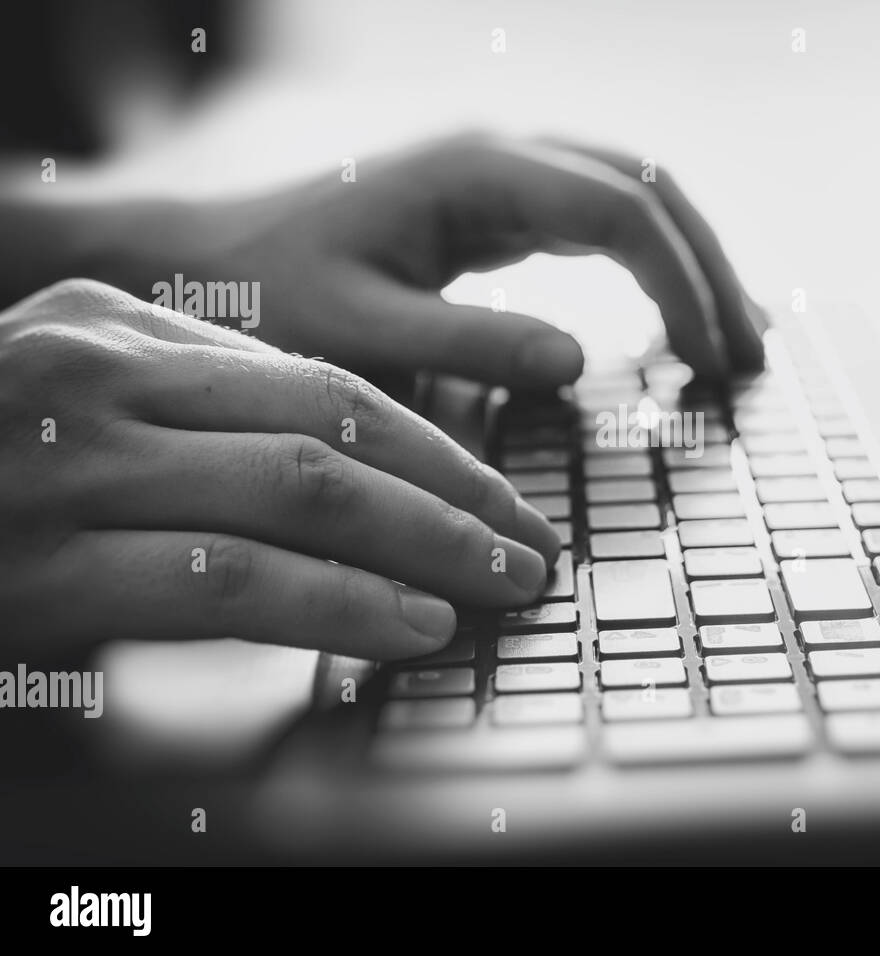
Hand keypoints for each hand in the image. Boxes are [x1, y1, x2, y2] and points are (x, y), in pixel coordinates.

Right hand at [0, 279, 560, 662]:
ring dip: (423, 549)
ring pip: (300, 497)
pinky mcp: (43, 568)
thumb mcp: (87, 417)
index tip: (504, 497)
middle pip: (334, 429)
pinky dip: (337, 607)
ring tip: (499, 586)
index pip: (324, 385)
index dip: (436, 448)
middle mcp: (93, 377)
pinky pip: (229, 583)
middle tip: (530, 543)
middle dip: (456, 493)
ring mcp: (64, 467)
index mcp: (115, 330)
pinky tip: (409, 626)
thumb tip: (361, 481)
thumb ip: (204, 424)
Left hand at [134, 133, 766, 382]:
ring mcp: (502, 172)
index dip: (684, 286)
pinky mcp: (495, 202)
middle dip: (711, 270)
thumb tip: (580, 360)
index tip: (715, 363)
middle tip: (751, 358)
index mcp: (478, 173)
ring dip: (693, 262)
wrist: (205, 258)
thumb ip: (468, 341)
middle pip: (651, 188)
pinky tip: (677, 314)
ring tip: (737, 341)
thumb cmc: (266, 292)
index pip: (622, 212)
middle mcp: (503, 154)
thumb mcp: (359, 329)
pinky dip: (652, 264)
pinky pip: (600, 219)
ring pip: (635, 195)